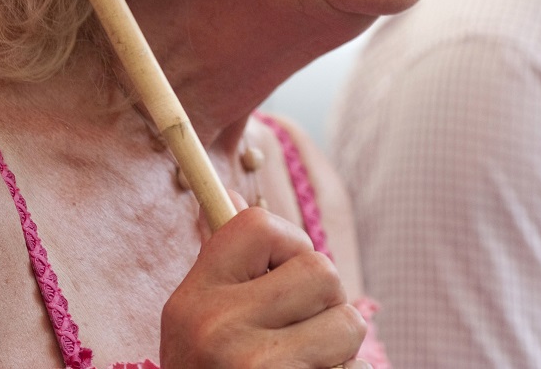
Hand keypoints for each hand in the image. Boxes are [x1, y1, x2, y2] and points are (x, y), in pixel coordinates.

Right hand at [160, 201, 365, 368]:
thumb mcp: (196, 323)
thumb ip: (224, 265)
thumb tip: (228, 189)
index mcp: (192, 301)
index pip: (258, 224)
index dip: (287, 243)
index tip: (279, 275)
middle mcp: (217, 331)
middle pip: (320, 270)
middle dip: (323, 302)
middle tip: (297, 333)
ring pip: (349, 323)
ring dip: (339, 350)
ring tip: (302, 368)